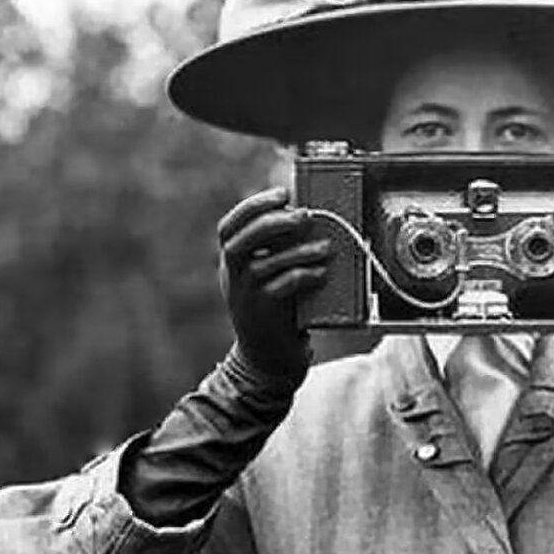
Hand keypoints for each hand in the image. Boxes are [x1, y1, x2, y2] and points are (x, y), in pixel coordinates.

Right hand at [216, 187, 331, 382]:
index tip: (283, 193)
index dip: (253, 205)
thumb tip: (306, 218)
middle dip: (271, 222)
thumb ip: (278, 253)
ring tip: (324, 246)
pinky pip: (280, 290)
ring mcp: (245, 298)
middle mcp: (233, 278)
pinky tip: (321, 274)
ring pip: (263, 265)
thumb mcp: (270, 279)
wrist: (268, 361)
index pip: (229, 226)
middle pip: (238, 241)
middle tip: (304, 214)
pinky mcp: (264, 316)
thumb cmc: (277, 313)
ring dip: (297, 251)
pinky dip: (302, 277)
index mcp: (233, 264)